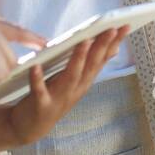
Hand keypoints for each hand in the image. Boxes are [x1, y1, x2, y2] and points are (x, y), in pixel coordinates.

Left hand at [4, 26, 128, 144]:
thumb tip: (113, 48)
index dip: (114, 43)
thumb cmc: (53, 98)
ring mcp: (59, 98)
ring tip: (84, 41)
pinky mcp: (41, 105)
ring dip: (79, 59)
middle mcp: (76, 89)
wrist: (30, 128)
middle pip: (91, 66)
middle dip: (102, 46)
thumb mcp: (76, 82)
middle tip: (112, 28)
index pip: (102, 59)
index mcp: (84, 81)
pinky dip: (37, 79)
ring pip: (71, 76)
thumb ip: (92, 66)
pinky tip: (35, 66)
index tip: (124, 26)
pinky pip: (39, 90)